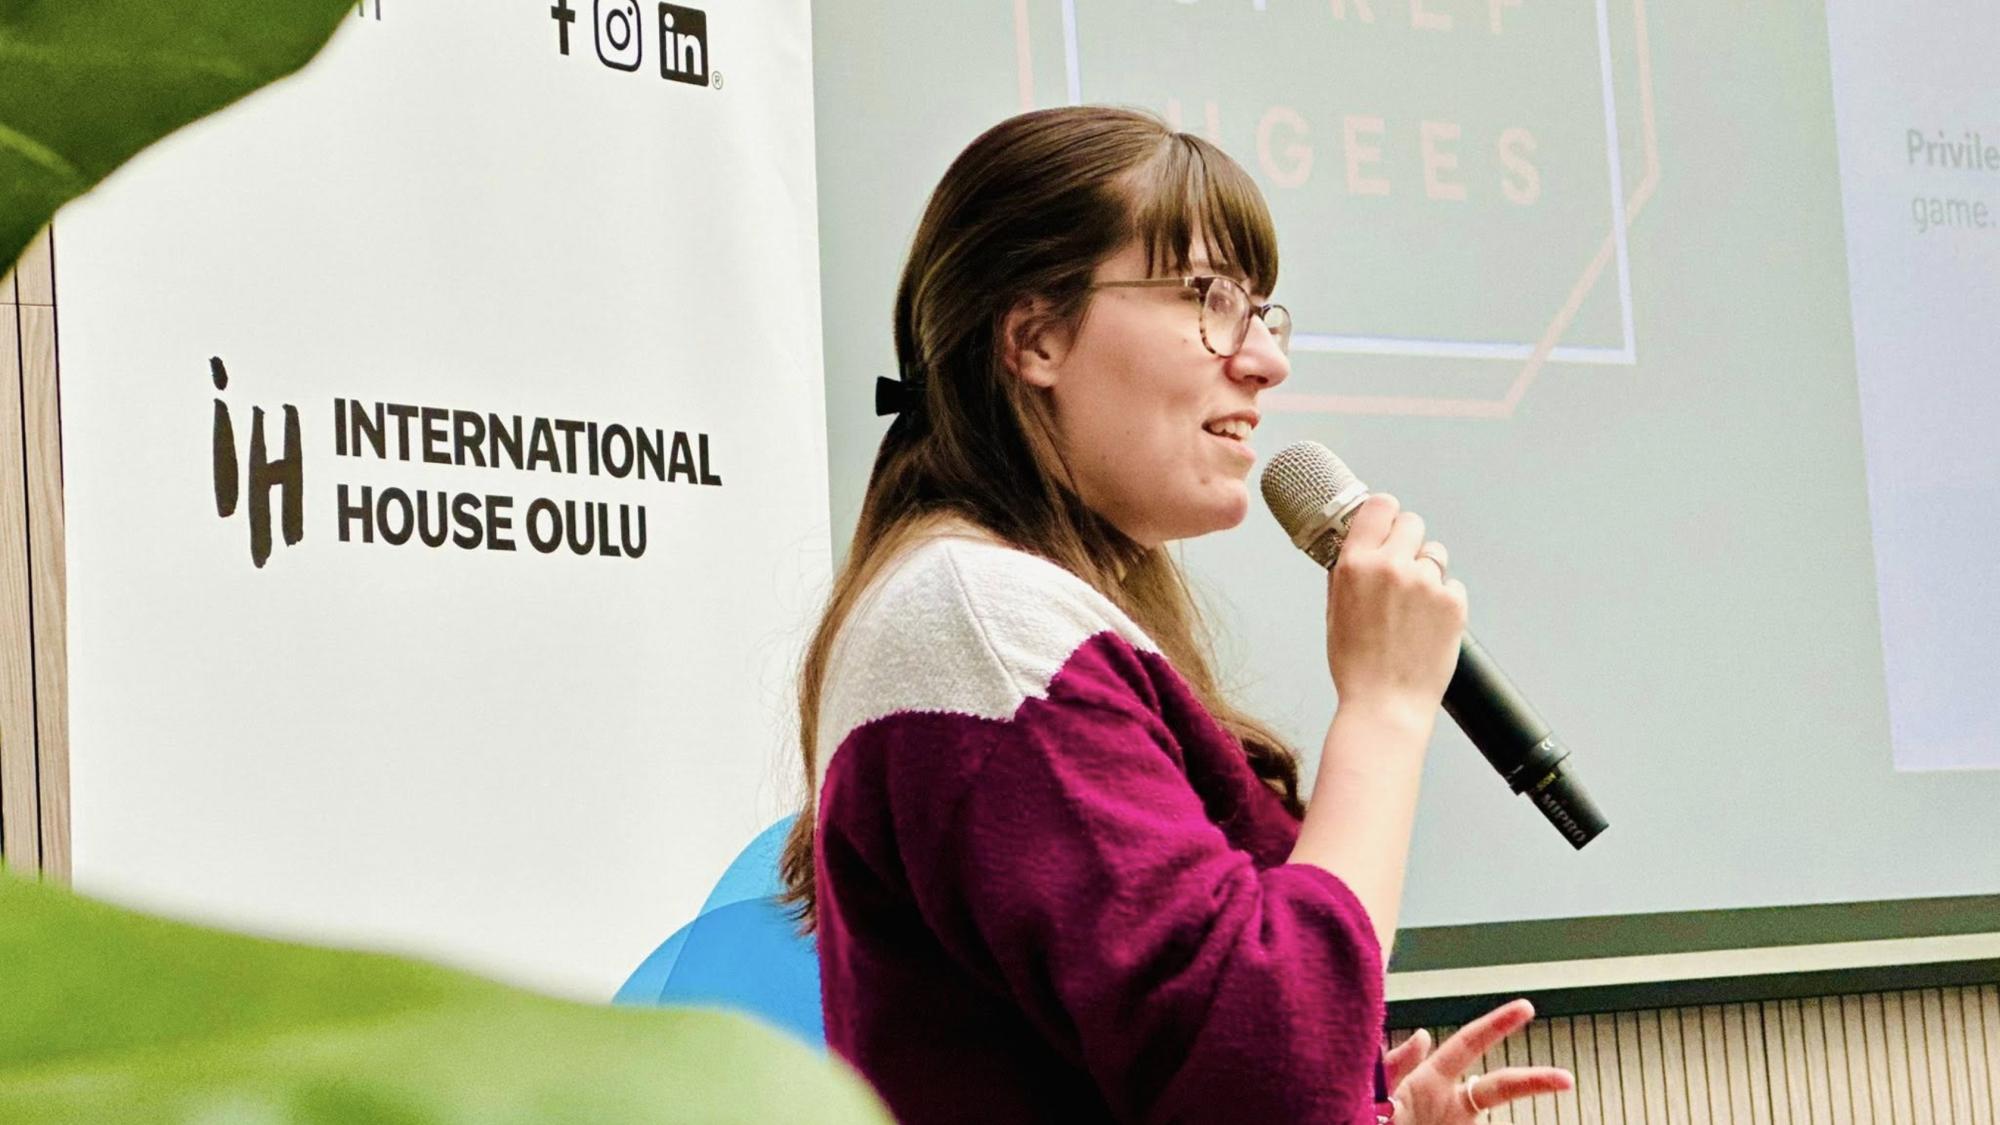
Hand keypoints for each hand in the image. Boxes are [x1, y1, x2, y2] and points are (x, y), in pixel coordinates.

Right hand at [1325, 494, 1466, 726]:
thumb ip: (1347, 571)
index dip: (1384, 515)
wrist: (1386, 703)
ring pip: (1435, 553)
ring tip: (1414, 605)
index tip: (1385, 524)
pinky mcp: (1454, 601)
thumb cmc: (1356, 665)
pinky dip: (1444, 599)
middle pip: (1412, 522)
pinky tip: (1428, 623)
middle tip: (1402, 566)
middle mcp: (1392, 566)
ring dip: (1427, 571)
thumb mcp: (1335, 610)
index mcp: (1356, 564)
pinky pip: (1453, 584)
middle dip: (1407, 540)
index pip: (1379, 506)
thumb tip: (1357, 546)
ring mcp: (1426, 582)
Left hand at [1382, 999, 1572, 1122]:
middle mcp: (1450, 1105)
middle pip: (1501, 1087)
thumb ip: (1393, 1067)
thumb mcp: (1372, 1090)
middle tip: (1566, 1079)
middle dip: (1534, 1080)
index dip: (1497, 1025)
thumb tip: (1425, 1034)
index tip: (1528, 1007)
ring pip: (1495, 1102)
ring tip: (1551, 1089)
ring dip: (1521, 1091)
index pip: (1469, 1045)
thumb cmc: (1359, 1117)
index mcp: (1429, 1082)